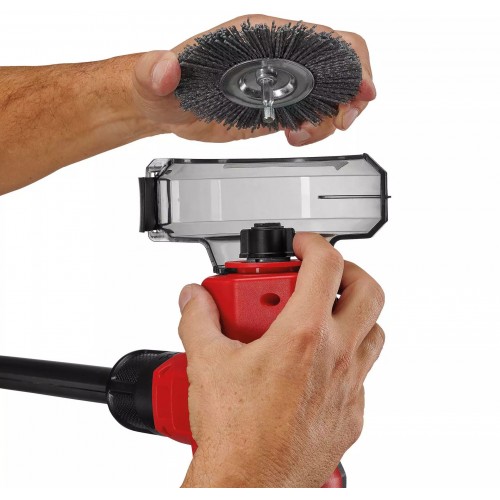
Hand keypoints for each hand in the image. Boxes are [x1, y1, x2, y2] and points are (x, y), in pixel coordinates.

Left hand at [133, 14, 375, 145]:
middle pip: (339, 62)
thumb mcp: (156, 80)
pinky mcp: (279, 106)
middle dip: (352, 92)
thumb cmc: (162, 86)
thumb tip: (165, 67)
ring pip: (332, 91)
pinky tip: (295, 137)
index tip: (358, 91)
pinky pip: (314, 112)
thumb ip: (158, 71)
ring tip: (301, 134)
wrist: (166, 107)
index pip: (321, 37)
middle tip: (338, 122)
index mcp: (261, 36)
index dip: (349, 61)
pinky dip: (317, 128)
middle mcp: (278, 56)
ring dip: (332, 116)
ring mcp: (282, 82)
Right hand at [178, 233, 384, 486]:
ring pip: (373, 332)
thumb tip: (193, 298)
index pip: (327, 267)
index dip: (315, 244)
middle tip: (321, 276)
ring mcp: (349, 387)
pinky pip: (362, 372)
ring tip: (320, 315)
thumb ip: (198, 319)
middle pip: (369, 292)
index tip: (302, 245)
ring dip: (352, 314)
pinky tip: (314, 364)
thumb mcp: (206, 363)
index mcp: (304, 336)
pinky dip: (346, 355)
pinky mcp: (351, 413)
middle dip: (348, 272)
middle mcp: (336, 358)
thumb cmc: (235, 433)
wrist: (250, 485)